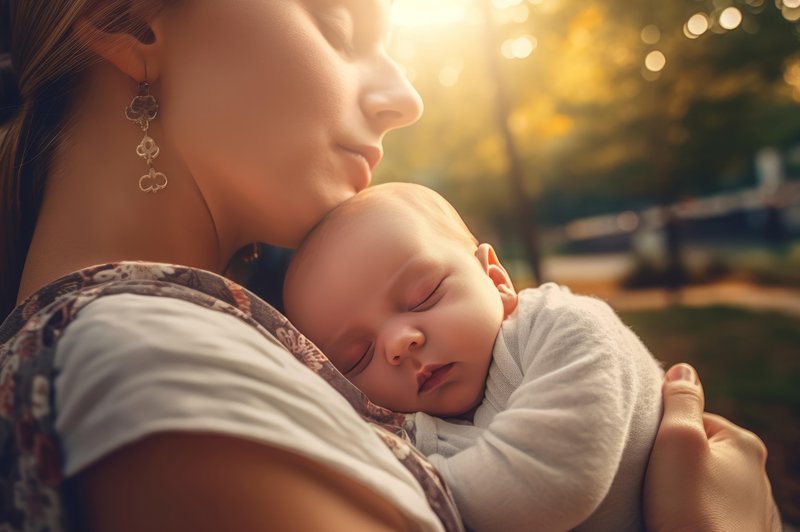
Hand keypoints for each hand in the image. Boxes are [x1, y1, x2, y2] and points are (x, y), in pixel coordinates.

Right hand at [644, 363, 781, 531]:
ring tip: (665, 506)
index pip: (693, 419)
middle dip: (675, 464)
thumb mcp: (677, 441)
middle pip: (701, 453)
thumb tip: (684, 368)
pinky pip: (713, 514)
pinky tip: (681, 524)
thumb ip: (680, 400)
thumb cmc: (691, 510)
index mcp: (744, 443)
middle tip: (653, 480)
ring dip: (686, 493)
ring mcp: (754, 510)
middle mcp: (757, 474)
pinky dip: (696, 517)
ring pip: (708, 486)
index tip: (648, 454)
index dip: (663, 433)